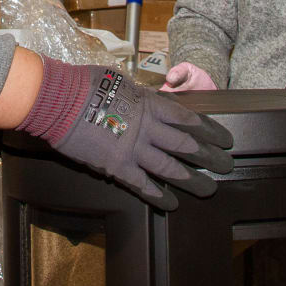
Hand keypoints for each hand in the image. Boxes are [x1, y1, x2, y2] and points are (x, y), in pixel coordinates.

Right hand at [17, 57, 233, 209]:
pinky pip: (143, 185)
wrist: (58, 100)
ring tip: (209, 189)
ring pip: (171, 168)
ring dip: (191, 180)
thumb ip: (137, 94)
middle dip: (209, 157)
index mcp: (150, 104)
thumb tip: (146, 98)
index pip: (188, 119)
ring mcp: (133, 149)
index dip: (209, 130)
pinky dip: (159, 195)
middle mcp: (148, 128)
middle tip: (226, 165)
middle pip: (187, 145)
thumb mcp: (119, 81)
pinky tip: (172, 204)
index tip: (224, 139)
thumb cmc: (85, 84)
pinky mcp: (117, 167)